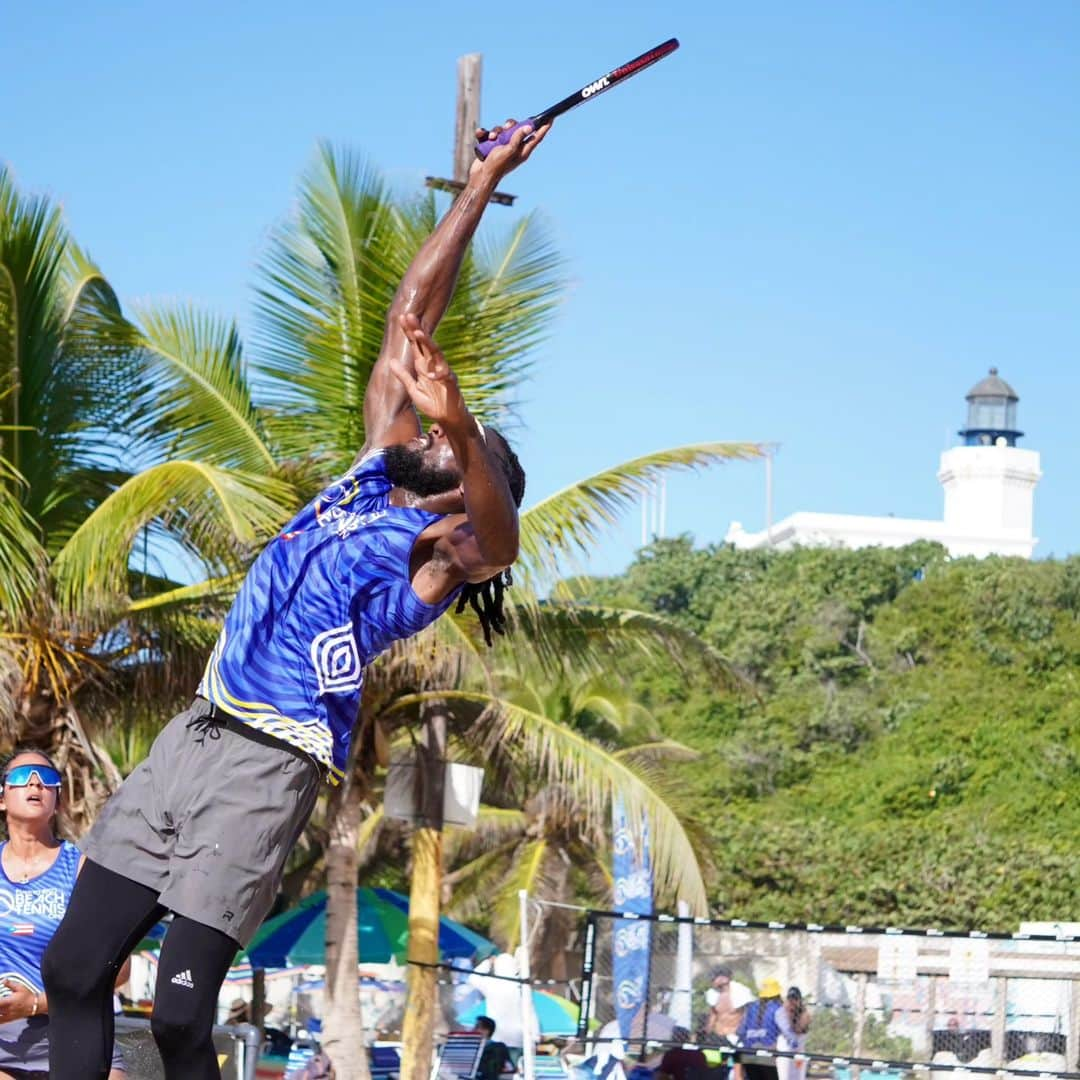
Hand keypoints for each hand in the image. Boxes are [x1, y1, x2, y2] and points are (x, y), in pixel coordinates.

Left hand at [0, 979, 37, 1021]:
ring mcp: (7, 1015)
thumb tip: (4, 980)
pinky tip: (0, 1013)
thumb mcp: (20, 987)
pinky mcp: (8, 1019)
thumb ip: (10, 984)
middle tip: (0, 1001)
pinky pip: (0, 1021)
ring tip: (0, 1005)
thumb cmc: (28, 996)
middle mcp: (7, 1009)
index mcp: (8, 1001)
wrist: (34, 1005)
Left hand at [392, 314, 469, 428]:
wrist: (448, 418)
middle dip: (417, 330)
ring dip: (428, 343)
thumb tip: (390, 360)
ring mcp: (443, 372)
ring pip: (436, 354)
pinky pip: (445, 376)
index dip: (409, 331)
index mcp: (423, 365)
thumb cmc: (433, 403)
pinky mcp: (451, 383)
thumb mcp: (413, 389)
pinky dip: (438, 375)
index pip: (415, 345)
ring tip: (419, 333)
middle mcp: (433, 365)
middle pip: (425, 344)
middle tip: (409, 316)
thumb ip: (403, 375)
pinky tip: (431, 375)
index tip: (402, 317)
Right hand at [470, 118, 550, 182]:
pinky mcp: (493, 145)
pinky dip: (485, 134)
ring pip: (502, 129)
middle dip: (510, 125)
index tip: (551, 118)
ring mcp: (503, 146)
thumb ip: (518, 137)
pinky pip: (491, 133)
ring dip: (495, 131)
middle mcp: (515, 147)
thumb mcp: (509, 150)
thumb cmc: (496, 166)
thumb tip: (529, 127)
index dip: (544, 127)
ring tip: (492, 139)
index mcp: (523, 151)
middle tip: (506, 128)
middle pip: (518, 128)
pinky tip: (483, 136)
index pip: (537, 136)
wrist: (480, 176)